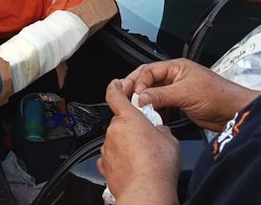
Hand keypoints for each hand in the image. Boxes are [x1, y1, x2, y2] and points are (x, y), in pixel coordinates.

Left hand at [97, 80, 180, 204]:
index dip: (115, 87)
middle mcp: (114, 130)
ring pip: (116, 140)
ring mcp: (107, 148)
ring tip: (143, 157)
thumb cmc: (158, 165)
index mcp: (128, 118)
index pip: (115, 94)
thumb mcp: (169, 139)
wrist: (146, 192)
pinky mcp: (105, 165)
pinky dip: (120, 160)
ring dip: (126, 144)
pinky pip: (111, 157)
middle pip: (120, 121)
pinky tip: (132, 167)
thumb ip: (160, 129)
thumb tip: (159, 130)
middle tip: (146, 137)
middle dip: (131, 127)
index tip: (116, 84)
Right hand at [126, 58, 260, 131]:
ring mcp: (175, 90)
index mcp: (175, 67)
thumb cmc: (218, 95)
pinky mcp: (178, 103)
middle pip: (147, 80)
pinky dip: (153, 109)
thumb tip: (141, 97)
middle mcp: (173, 77)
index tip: (134, 95)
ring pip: (152, 93)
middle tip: (126, 98)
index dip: (138, 82)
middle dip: (136, 89)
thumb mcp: (185, 93)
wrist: (233, 111)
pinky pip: (160, 104)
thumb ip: (161, 95)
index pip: (148, 71)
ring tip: (136, 108)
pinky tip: (150, 115)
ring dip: (144, 101)